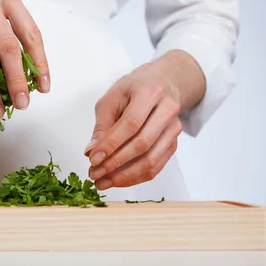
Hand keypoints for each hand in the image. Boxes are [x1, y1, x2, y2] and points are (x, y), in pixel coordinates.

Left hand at [83, 59, 187, 189]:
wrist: (160, 84)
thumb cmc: (132, 90)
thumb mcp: (111, 99)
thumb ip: (102, 125)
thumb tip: (92, 152)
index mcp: (150, 92)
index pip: (131, 123)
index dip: (111, 143)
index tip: (92, 158)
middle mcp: (167, 110)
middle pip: (142, 144)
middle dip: (115, 162)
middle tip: (94, 173)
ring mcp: (174, 129)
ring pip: (151, 160)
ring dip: (124, 176)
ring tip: (102, 181)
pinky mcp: (173, 144)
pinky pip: (156, 167)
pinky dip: (135, 178)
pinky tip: (117, 180)